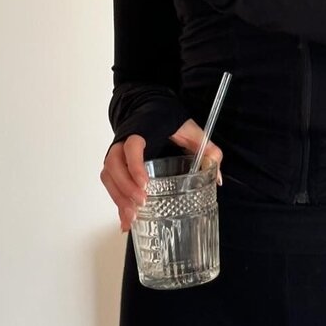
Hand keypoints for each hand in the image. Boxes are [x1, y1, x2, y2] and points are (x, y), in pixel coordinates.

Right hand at [101, 119, 224, 232]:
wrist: (148, 106)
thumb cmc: (167, 117)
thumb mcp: (190, 130)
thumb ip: (207, 149)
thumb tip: (217, 177)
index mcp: (142, 130)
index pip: (132, 146)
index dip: (135, 165)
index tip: (145, 184)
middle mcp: (123, 140)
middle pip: (114, 165)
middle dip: (125, 187)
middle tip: (142, 203)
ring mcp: (117, 152)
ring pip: (109, 176)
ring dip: (118, 197)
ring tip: (132, 217)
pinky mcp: (116, 164)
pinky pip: (110, 182)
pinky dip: (116, 201)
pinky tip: (125, 219)